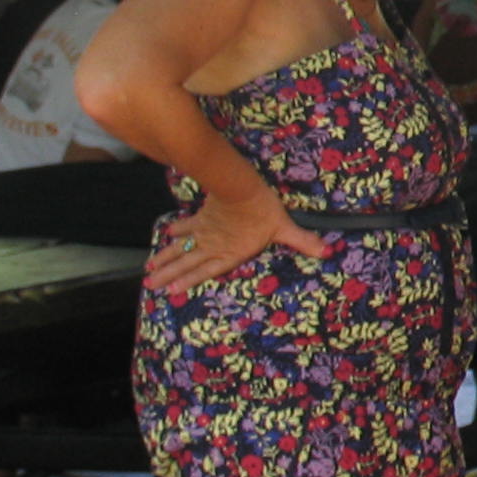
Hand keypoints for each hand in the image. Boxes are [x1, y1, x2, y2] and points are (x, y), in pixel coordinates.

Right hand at [144, 182, 334, 297]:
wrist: (243, 186)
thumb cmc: (265, 209)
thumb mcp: (284, 227)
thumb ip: (302, 241)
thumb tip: (326, 251)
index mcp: (230, 253)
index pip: (206, 270)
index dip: (188, 280)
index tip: (170, 289)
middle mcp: (213, 245)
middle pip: (187, 262)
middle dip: (168, 273)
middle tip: (149, 283)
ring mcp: (205, 231)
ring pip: (180, 247)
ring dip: (165, 257)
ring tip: (149, 267)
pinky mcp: (202, 216)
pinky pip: (185, 226)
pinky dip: (174, 232)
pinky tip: (164, 235)